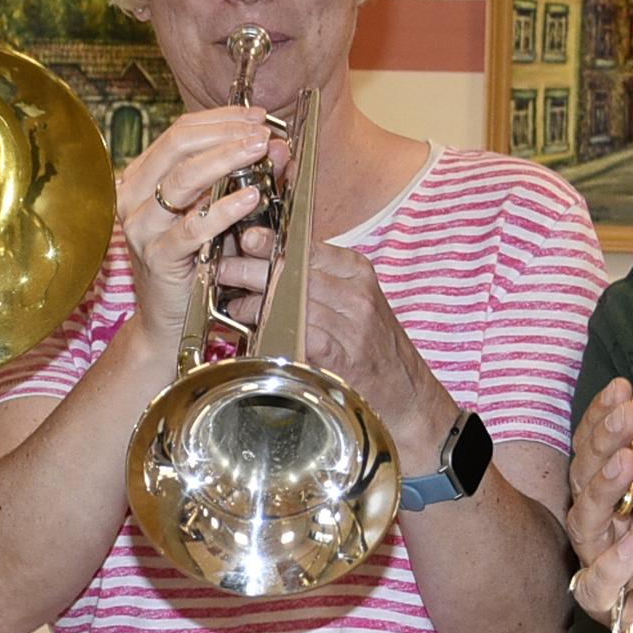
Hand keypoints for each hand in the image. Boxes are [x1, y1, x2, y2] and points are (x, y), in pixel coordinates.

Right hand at [116, 104, 278, 351]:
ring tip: (260, 151)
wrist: (172, 321)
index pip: (180, 132)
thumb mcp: (215, 212)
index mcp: (141, 178)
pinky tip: (251, 196)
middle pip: (178, 146)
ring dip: (226, 159)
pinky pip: (193, 226)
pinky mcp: (158, 257)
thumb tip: (276, 145)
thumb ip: (240, 178)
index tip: (257, 116)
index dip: (221, 119)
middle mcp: (133, 197)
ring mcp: (142, 228)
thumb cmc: (194, 263)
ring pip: (182, 178)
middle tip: (261, 132)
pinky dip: (225, 208)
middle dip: (225, 134)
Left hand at [207, 233, 450, 448]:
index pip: (307, 247)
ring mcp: (351, 324)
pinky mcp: (343, 356)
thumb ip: (317, 281)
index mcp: (357, 271)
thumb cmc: (373, 347)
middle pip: (294, 272)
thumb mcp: (353, 302)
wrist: (408, 394)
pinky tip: (255, 333)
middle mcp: (356, 293)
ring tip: (234, 304)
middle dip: (253, 269)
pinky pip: (300, 335)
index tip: (247, 239)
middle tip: (224, 268)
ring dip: (256, 303)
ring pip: (292, 302)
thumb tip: (269, 264)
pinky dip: (272, 332)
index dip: (272, 243)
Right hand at [568, 376, 632, 632]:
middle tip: (626, 416)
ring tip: (627, 463)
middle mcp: (608, 526)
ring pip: (585, 521)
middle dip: (601, 442)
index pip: (601, 448)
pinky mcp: (608, 604)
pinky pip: (598, 582)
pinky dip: (616, 563)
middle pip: (585, 477)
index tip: (621, 391)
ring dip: (604, 490)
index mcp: (630, 497)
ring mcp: (603, 563)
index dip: (604, 418)